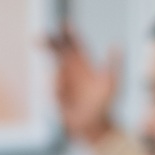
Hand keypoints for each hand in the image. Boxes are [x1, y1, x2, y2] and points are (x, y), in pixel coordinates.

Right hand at [46, 25, 119, 144]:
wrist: (95, 128)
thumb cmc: (106, 106)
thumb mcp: (112, 84)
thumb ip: (114, 65)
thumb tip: (116, 46)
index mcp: (84, 64)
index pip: (74, 44)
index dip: (68, 34)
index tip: (64, 26)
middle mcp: (72, 71)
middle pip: (58, 52)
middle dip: (49, 44)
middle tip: (39, 39)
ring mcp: (63, 83)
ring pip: (55, 73)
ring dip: (59, 79)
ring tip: (69, 92)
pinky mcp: (56, 96)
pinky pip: (52, 89)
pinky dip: (58, 91)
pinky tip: (66, 101)